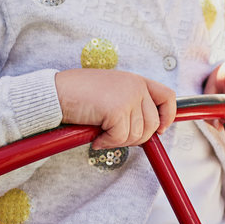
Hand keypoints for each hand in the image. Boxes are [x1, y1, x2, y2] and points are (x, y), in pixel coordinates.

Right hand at [55, 69, 176, 150]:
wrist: (56, 93)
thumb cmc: (78, 94)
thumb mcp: (112, 92)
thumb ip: (130, 103)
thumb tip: (148, 129)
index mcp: (136, 80)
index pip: (168, 97)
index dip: (167, 116)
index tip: (159, 129)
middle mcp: (135, 86)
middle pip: (152, 124)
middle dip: (136, 138)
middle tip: (116, 137)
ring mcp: (127, 97)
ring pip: (137, 134)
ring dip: (119, 141)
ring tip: (102, 134)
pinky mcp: (116, 110)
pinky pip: (120, 138)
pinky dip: (107, 143)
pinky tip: (96, 137)